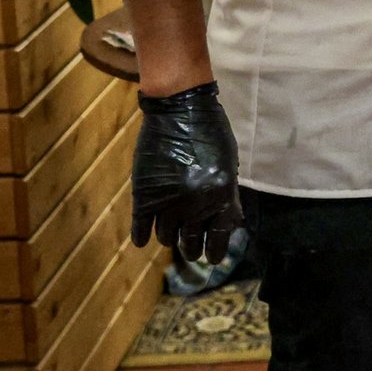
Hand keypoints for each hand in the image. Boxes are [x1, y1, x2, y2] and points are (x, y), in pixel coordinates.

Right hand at [131, 82, 241, 262]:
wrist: (179, 111)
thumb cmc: (211, 134)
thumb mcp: (229, 165)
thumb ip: (227, 195)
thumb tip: (228, 223)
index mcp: (222, 195)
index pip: (220, 235)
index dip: (216, 250)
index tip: (214, 259)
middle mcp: (196, 204)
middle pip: (192, 241)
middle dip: (193, 249)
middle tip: (192, 252)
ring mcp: (168, 201)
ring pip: (167, 236)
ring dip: (170, 238)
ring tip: (173, 236)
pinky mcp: (144, 195)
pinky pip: (141, 228)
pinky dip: (143, 236)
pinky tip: (144, 239)